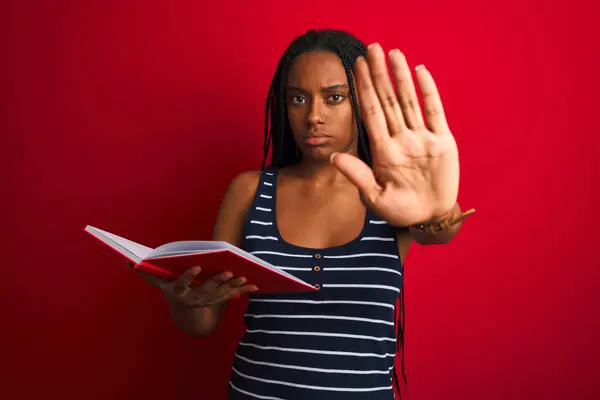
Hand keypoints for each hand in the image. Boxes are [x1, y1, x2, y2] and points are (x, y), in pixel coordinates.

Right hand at [127, 261, 257, 306]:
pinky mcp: (220, 302)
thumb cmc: (172, 291)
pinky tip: (255, 285)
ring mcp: (207, 302)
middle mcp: (192, 299)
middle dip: (217, 281)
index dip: (189, 277)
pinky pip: (232, 296)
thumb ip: (147, 274)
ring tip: (243, 276)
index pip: (182, 284)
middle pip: (205, 290)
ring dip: (233, 286)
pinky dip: (243, 291)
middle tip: (227, 270)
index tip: (197, 267)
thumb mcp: (159, 284)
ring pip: (221, 294)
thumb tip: (129, 263)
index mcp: (177, 292)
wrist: (186, 317)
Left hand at [331, 43, 459, 225]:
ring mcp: (421, 138)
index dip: (362, 89)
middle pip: (387, 100)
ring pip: (409, 100)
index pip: (370, 113)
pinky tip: (420, 71)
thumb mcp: (375, 197)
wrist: (429, 218)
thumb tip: (334, 157)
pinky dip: (428, 91)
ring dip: (401, 77)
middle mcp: (400, 139)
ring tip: (393, 53)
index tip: (355, 67)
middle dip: (378, 74)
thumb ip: (358, 176)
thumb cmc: (399, 210)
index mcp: (382, 151)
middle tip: (370, 48)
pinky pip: (434, 112)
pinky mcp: (442, 142)